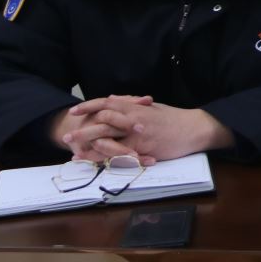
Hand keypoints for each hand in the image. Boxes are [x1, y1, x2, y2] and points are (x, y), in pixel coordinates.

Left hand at [65, 96, 233, 162]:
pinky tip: (95, 164)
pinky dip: (105, 159)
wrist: (194, 128)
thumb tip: (113, 97)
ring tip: (74, 154)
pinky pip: (120, 154)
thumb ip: (131, 102)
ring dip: (89, 146)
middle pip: (101, 122)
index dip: (88, 106)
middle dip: (82, 130)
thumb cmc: (175, 118)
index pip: (106, 103)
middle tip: (66, 137)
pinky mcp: (143, 148)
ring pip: (107, 139)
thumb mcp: (152, 107)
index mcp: (135, 107)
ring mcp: (137, 134)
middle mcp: (133, 118)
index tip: (73, 111)